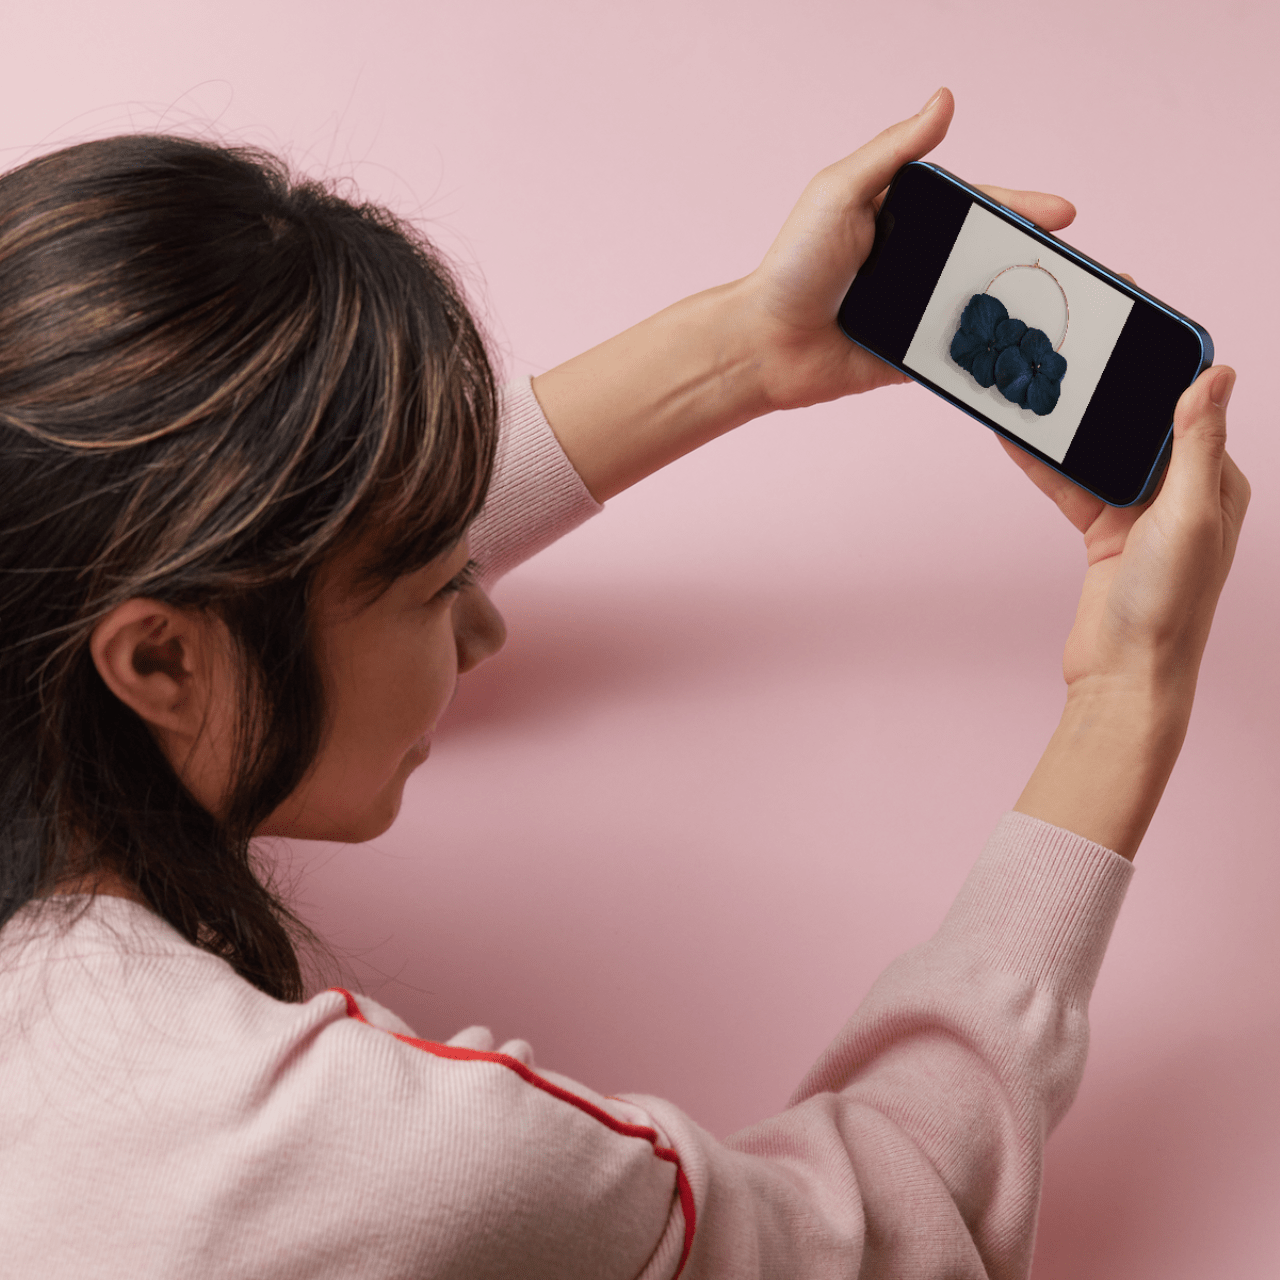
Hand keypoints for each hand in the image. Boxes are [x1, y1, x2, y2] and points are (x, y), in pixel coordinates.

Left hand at [533, 89, 1083, 501]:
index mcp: (905, 217)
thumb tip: (944, 98)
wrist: (764, 343)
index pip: (976, 206)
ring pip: (984, 306)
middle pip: (990, 256)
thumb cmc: (795, 263)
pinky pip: (963, 354)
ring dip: (1029, 310)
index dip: (1020, 208)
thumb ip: (893, 151)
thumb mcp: (841, 192)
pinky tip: (1036, 357)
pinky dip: (997, 355)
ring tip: (1078, 314)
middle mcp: (917, 262)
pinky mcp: (913, 356)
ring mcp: (918, 311)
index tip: (1065, 214)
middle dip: (1040, 261)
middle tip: (1088, 270)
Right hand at [1002, 366, 1248, 709]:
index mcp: (1216, 481)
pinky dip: (1046, 463)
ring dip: (1070, 425)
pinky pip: (1071, 485)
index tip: (1135, 318)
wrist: (1125, 675)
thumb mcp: (1188, 515)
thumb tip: (1219, 373)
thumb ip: (1198, 444)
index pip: (1191, 405)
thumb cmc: (1170, 603)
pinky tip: (1018, 438)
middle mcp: (1182, 491)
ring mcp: (1140, 513)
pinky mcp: (1103, 532)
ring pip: (1100, 452)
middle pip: (1139, 423)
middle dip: (1107, 388)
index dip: (1164, 362)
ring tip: (1037, 387)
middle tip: (1074, 344)